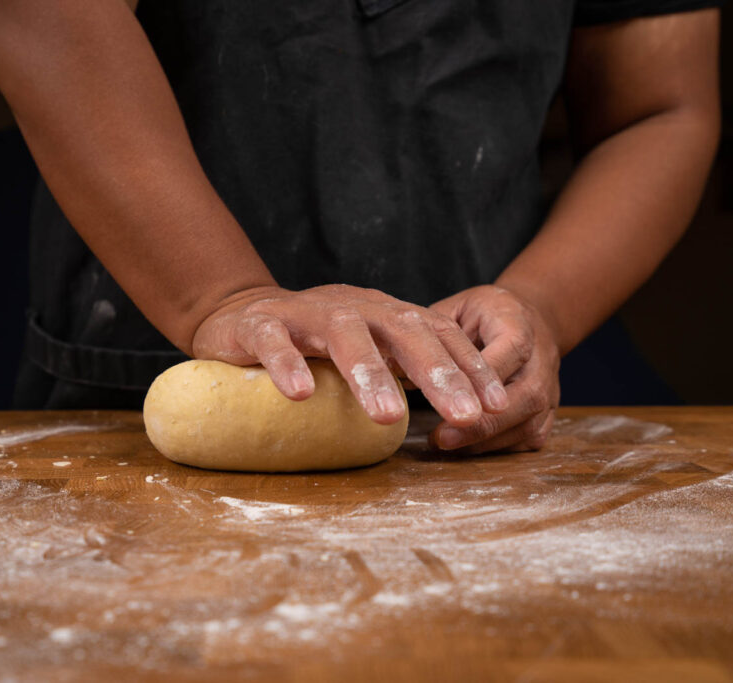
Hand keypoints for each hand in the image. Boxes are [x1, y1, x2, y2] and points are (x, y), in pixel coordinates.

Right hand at [190, 284, 508, 425]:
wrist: (237, 314)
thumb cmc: (310, 342)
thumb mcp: (364, 349)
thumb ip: (401, 367)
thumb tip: (463, 414)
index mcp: (382, 313)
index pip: (437, 332)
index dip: (469, 366)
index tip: (496, 405)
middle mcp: (351, 306)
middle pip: (403, 330)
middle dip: (439, 373)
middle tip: (465, 416)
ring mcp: (303, 313)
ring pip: (344, 334)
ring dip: (370, 373)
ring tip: (389, 417)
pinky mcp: (257, 324)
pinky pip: (273, 341)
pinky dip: (287, 363)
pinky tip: (299, 395)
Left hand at [427, 285, 560, 453]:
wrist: (532, 319)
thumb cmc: (485, 314)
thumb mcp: (458, 307)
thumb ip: (433, 334)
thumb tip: (392, 367)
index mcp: (519, 326)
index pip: (506, 355)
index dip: (478, 383)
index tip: (445, 400)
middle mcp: (542, 361)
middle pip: (523, 399)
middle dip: (481, 424)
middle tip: (440, 437)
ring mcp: (550, 389)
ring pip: (527, 425)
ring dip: (486, 441)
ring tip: (446, 445)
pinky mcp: (548, 412)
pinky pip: (529, 438)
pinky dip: (498, 448)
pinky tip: (467, 448)